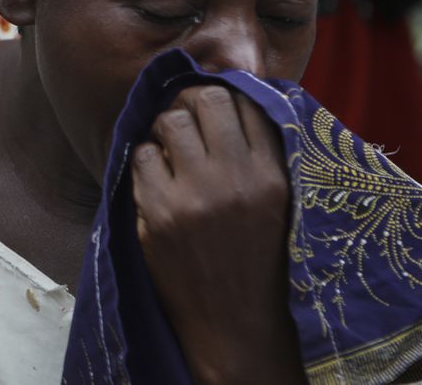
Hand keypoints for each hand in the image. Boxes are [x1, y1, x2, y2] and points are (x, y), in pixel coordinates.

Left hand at [131, 85, 303, 384]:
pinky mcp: (160, 212)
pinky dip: (144, 160)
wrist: (236, 325)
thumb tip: (236, 98)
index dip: (227, 95)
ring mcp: (196, 195)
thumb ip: (263, 157)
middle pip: (207, 99)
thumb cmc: (259, 262)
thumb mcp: (280, 207)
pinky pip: (141, 156)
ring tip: (168, 148)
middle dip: (191, 102)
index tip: (214, 108)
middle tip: (185, 120)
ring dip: (163, 128)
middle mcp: (237, 180)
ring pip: (169, 121)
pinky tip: (155, 179)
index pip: (248, 103)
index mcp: (274, 177)